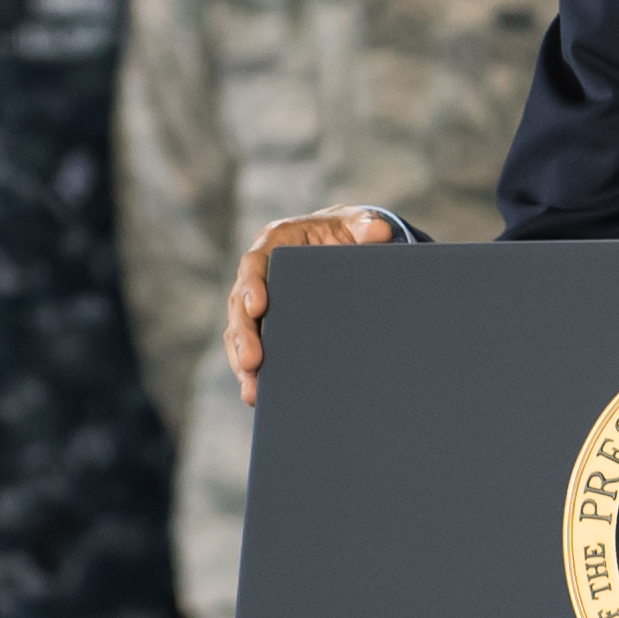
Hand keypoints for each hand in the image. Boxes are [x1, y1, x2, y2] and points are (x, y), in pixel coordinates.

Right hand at [226, 207, 409, 405]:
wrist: (342, 245)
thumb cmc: (347, 230)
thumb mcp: (358, 223)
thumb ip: (367, 225)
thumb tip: (379, 233)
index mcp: (275, 242)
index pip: (254, 263)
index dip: (252, 285)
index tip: (258, 307)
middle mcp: (259, 272)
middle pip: (240, 304)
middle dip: (245, 335)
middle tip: (253, 362)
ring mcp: (257, 299)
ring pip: (239, 332)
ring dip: (242, 361)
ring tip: (252, 390)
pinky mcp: (264, 323)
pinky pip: (249, 347)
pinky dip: (250, 371)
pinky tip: (256, 395)